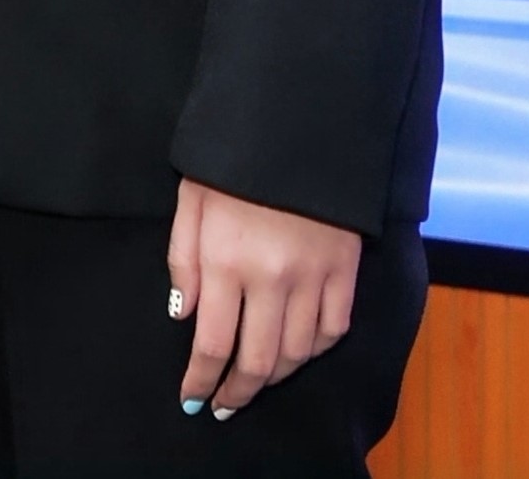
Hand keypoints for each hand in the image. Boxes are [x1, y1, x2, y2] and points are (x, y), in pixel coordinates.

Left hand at [170, 177, 360, 422]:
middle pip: (258, 361)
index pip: (214, 345)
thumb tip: (183, 316)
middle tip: (225, 405)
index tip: (194, 400)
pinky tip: (299, 351)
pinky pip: (334, 328)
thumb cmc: (231, 164)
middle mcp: (272, 280)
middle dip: (238, 392)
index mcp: (226, 263)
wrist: (296, 123)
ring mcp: (314, 277)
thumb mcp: (190, 202)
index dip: (202, 381)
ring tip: (258, 380)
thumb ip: (183, 262)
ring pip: (298, 353)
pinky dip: (316, 349)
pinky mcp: (345, 270)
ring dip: (276, 376)